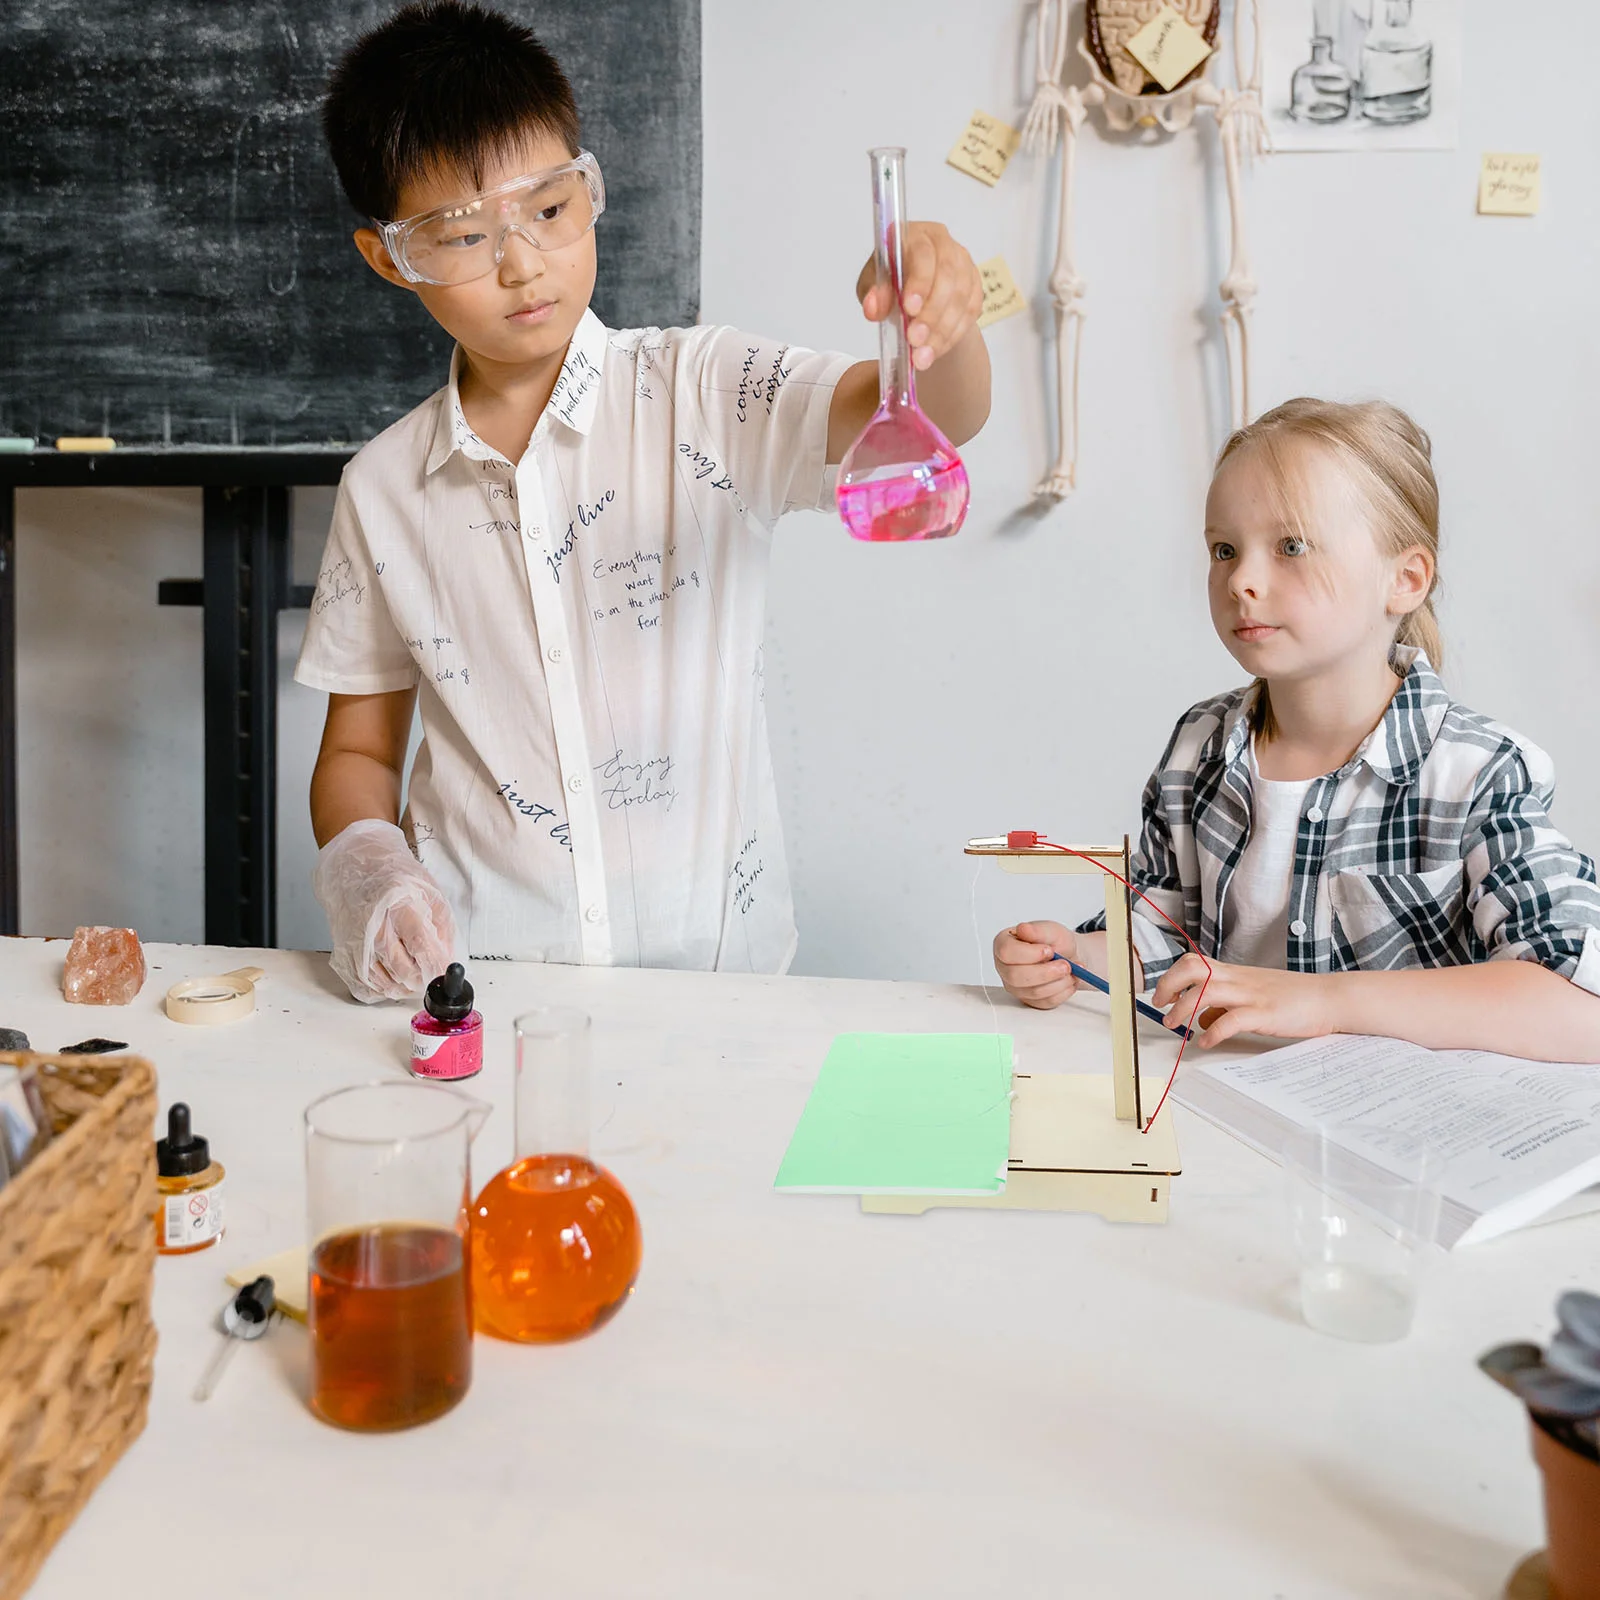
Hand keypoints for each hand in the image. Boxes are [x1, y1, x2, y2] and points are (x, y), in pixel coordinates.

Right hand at [313, 819, 458, 1003]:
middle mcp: (373, 926)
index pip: (420, 944)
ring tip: (413, 976)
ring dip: (403, 987)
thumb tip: (447, 959)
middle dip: (422, 978)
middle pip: (402, 969)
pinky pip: (362, 986)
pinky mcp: (342, 953)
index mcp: (398, 905)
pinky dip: (380, 990)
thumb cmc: (393, 878)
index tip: (444, 973)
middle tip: (429, 973)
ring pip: (382, 983)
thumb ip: (442, 926)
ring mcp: (354, 942)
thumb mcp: (429, 891)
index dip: (435, 965)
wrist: (353, 867)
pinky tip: (390, 979)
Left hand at [857, 221, 983, 371]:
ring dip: (942, 330)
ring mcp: (963, 264)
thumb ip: (873, 295)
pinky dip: (952, 335)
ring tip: (922, 355)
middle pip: (948, 276)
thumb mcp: (872, 285)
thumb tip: (873, 308)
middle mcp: (943, 244)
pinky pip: (970, 312)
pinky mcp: (975, 285)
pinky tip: (936, 350)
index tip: (909, 310)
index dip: (919, 282)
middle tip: (915, 340)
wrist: (913, 293)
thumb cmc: (890, 281)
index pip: (923, 254)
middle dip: (932, 313)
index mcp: (915, 235)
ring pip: (962, 298)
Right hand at [993, 921, 1081, 1009]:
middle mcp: (1004, 968)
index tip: (1049, 950)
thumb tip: (1023, 929)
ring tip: (1072, 970)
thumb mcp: (1050, 929)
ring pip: (1033, 992)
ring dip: (1059, 982)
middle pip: (1016, 977)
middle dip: (1046, 972)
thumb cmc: (1053, 941)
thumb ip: (1037, 930)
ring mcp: (1015, 987)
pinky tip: (1069, 979)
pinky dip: (1063, 991)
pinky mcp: (1030, 1001)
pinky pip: (1046, 1002)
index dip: (1029, 954)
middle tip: (1066, 965)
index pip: (1006, 952)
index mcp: (1003, 945)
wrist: (1067, 956)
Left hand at [1151, 955, 1339, 1047]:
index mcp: (1235, 973)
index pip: (1194, 962)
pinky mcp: (1264, 1014)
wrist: (1329, 997)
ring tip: (1174, 1026)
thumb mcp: (1254, 993)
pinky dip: (1213, 1032)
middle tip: (1160, 1005)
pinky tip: (1206, 1042)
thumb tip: (1201, 1020)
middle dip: (1169, 985)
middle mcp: (1238, 980)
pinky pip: (1231, 1021)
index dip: (1172, 976)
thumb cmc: (1293, 997)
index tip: (1162, 994)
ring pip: (1205, 993)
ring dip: (1183, 1010)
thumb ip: (1227, 1002)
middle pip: (1192, 970)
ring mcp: (1251, 995)